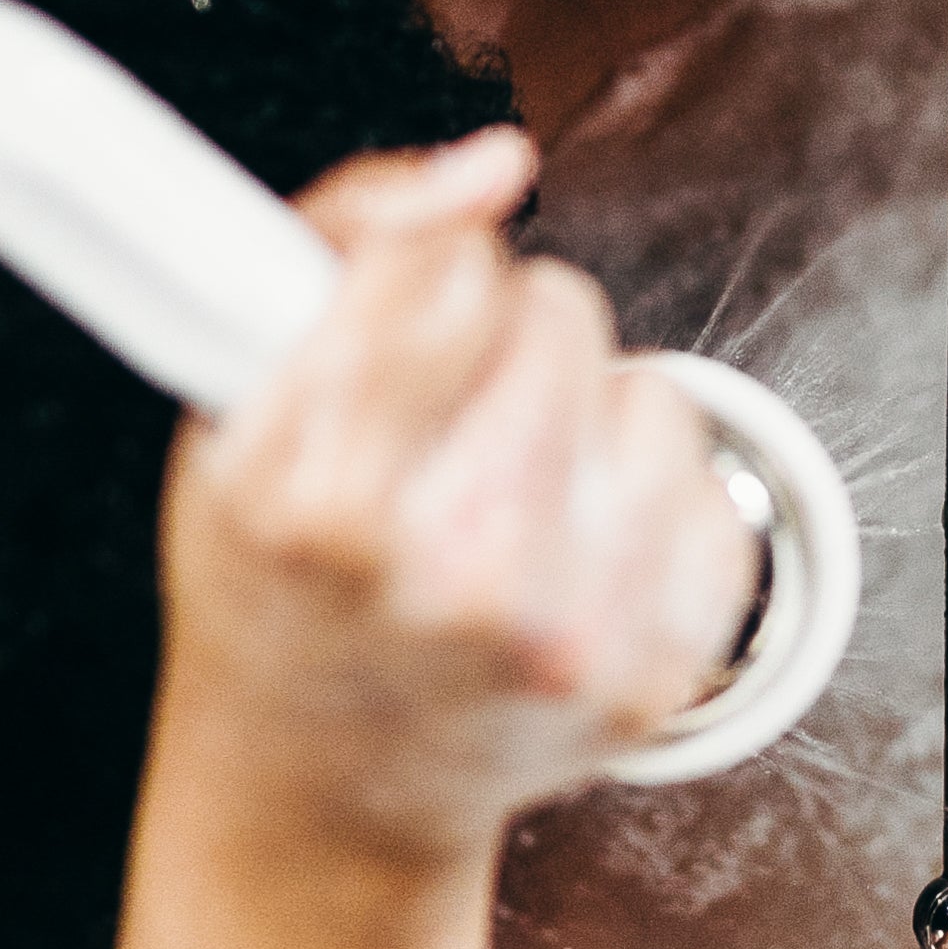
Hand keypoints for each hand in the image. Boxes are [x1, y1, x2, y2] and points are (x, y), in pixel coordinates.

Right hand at [157, 131, 762, 867]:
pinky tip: (570, 542)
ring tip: (506, 484)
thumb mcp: (238, 401)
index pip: (442, 270)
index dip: (424, 260)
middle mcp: (449, 576)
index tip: (407, 298)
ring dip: (583, 411)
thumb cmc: (277, 578)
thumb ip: (340, 235)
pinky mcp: (654, 673)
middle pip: (553, 310)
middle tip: (443, 418)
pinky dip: (647, 495)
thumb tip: (493, 165)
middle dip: (502, 335)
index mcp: (317, 504)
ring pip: (646, 387)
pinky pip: (709, 483)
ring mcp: (563, 635)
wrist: (326, 783)